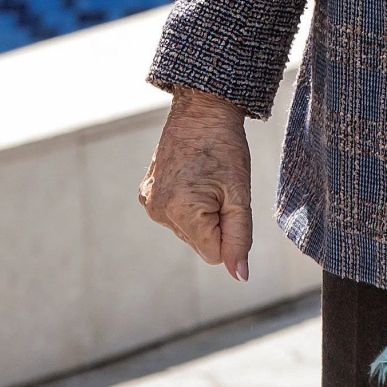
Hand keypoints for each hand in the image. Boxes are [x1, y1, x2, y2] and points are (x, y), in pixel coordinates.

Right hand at [141, 86, 253, 279]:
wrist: (201, 110)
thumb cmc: (225, 148)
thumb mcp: (240, 194)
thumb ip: (240, 237)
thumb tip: (240, 277)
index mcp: (180, 212)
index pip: (214, 254)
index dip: (230, 233)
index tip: (230, 201)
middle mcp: (157, 212)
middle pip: (200, 243)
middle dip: (215, 224)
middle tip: (220, 188)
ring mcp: (148, 203)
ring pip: (188, 231)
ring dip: (202, 214)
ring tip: (206, 180)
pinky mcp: (145, 194)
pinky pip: (175, 216)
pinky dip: (187, 205)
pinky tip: (192, 178)